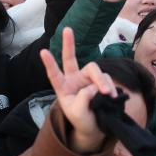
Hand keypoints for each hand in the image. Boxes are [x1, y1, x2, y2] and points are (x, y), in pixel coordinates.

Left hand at [40, 27, 117, 152]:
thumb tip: (95, 85)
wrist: (95, 126)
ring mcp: (88, 79)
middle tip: (67, 29)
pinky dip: (110, 87)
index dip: (50, 64)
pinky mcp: (100, 81)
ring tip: (107, 94)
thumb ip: (84, 99)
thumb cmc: (82, 120)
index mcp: (63, 88)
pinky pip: (106, 80)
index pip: (54, 75)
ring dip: (102, 81)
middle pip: (71, 59)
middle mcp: (74, 79)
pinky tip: (112, 96)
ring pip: (94, 72)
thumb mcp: (78, 113)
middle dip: (69, 44)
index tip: (42, 51)